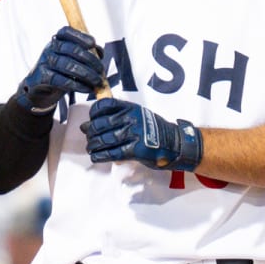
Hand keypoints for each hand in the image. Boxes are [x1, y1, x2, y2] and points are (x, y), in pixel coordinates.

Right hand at [16, 26, 103, 112]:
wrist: (39, 88)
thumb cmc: (60, 70)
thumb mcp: (71, 58)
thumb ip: (86, 52)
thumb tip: (99, 52)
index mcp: (58, 40)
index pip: (67, 32)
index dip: (81, 36)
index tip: (93, 44)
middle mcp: (50, 48)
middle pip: (72, 50)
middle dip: (90, 60)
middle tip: (101, 70)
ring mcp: (45, 62)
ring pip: (68, 65)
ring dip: (87, 74)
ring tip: (97, 81)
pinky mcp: (43, 77)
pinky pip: (62, 80)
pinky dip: (78, 85)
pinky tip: (87, 88)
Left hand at [82, 98, 202, 171]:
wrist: (175, 142)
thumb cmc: (154, 130)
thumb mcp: (138, 115)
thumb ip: (117, 118)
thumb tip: (89, 126)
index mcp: (131, 108)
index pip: (104, 106)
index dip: (94, 113)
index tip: (91, 120)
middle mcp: (131, 118)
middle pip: (101, 124)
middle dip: (91, 132)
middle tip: (89, 137)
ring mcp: (134, 134)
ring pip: (105, 139)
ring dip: (94, 145)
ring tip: (91, 148)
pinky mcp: (137, 150)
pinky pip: (113, 153)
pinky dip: (101, 156)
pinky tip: (96, 157)